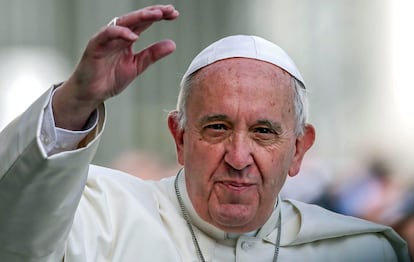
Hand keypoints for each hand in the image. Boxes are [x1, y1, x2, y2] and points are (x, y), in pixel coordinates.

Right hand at [53, 5, 178, 129]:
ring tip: (156, 15)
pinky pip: (107, 34)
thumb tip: (172, 44)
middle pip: (136, 18)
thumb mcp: (137, 66)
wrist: (92, 93)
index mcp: (127, 38)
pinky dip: (120, 33)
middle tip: (170, 10)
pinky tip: (134, 36)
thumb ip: (153, 54)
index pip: (145, 22)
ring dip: (140, 17)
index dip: (159, 16)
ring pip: (123, 22)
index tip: (175, 14)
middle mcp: (117, 35)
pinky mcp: (95, 45)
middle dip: (153, 12)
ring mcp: (106, 39)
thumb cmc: (110, 78)